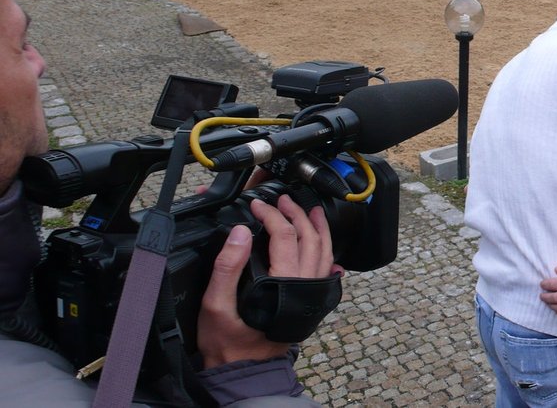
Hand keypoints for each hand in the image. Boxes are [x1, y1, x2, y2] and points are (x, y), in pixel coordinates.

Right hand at [197, 195, 338, 367]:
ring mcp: (311, 294)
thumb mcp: (215, 304)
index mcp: (284, 283)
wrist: (243, 371)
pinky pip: (325, 271)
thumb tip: (239, 232)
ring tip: (311, 211)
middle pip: (309, 239)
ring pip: (324, 253)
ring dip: (319, 229)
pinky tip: (321, 245)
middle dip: (297, 214)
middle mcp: (304, 286)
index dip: (271, 215)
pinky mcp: (310, 302)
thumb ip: (227, 267)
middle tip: (284, 200)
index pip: (284, 236)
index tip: (257, 205)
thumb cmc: (228, 342)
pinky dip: (325, 252)